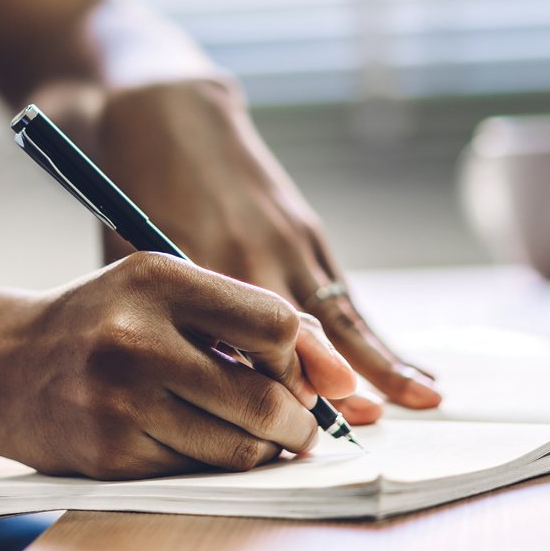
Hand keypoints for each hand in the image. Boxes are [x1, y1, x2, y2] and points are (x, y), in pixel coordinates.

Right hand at [0, 252, 359, 478]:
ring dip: (258, 450)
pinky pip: (197, 472)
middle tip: (293, 424)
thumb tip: (341, 377)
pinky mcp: (110, 452)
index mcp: (156, 277)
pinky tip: (190, 441)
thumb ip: (245, 318)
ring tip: (247, 434)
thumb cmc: (98, 322)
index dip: (299, 359)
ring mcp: (119, 398)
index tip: (293, 373)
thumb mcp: (160, 291)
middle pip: (264, 398)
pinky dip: (209, 465)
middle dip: (295, 421)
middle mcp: (135, 335)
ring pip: (238, 447)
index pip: (273, 324)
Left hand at [92, 81, 441, 411]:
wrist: (167, 115)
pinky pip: (343, 294)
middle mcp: (247, 256)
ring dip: (377, 360)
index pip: (233, 347)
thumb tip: (191, 392)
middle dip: (327, 386)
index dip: (259, 394)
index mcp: (196, 267)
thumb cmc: (133, 196)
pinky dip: (373, 334)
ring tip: (419, 400)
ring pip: (334, 313)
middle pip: (295, 335)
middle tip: (361, 429)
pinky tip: (405, 366)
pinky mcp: (305, 232)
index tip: (281, 435)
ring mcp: (283, 242)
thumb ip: (163, 319)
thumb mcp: (129, 257)